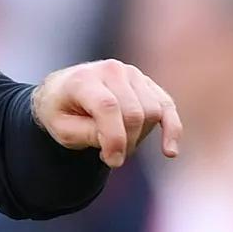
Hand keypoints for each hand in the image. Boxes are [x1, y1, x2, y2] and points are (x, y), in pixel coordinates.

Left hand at [32, 59, 182, 166]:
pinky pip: (167, 106)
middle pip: (134, 113)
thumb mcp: (62, 129)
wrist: (63, 91)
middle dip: (126, 142)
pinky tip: (170, 152)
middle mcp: (111, 70)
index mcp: (83, 80)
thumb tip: (119, 141)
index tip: (111, 161)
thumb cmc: (60, 112)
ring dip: (139, 137)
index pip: (108, 107)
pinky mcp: (146, 83)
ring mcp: (132, 74)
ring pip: (152, 112)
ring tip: (118, 142)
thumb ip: (89, 134)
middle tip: (110, 157)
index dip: (114, 139)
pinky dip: (172, 129)